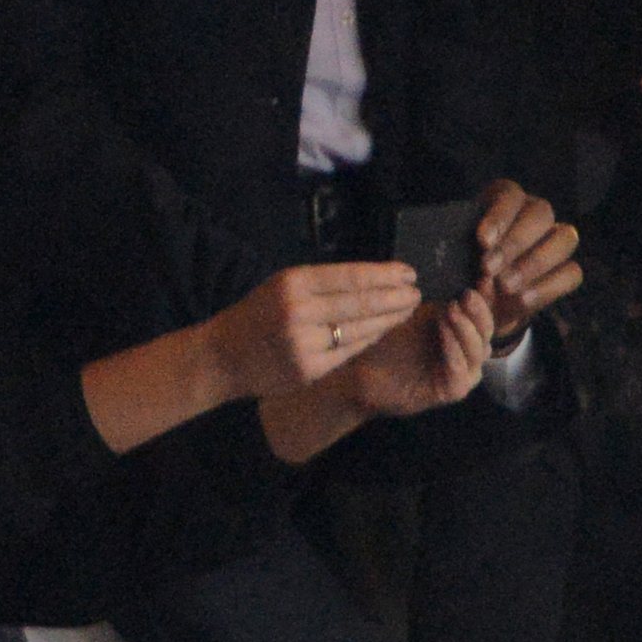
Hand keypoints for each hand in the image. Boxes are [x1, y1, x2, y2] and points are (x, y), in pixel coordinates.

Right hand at [205, 261, 421, 398]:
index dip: (384, 275)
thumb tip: (372, 278)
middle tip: (417, 292)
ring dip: (388, 319)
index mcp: (292, 283)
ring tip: (407, 309)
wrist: (224, 356)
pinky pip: (348, 351)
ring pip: (359, 329)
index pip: (350, 276)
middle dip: (394, 297)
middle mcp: (298, 312)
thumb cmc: (258, 316)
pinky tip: (384, 330)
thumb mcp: (281, 286)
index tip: (408, 272)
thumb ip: (321, 283)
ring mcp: (303, 343)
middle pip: (360, 303)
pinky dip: (369, 339)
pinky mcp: (308, 369)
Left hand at [328, 289, 494, 419]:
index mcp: (464, 332)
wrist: (364, 371)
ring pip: (479, 352)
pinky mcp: (450, 392)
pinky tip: (444, 336)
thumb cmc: (390, 339)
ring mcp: (462, 374)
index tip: (483, 277)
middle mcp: (468, 353)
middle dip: (478, 312)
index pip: (484, 313)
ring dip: (466, 329)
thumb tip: (456, 265)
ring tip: (451, 312)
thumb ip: (438, 296)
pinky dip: (455, 353)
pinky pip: (461, 374)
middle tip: (464, 296)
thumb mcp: (415, 311)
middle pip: (487, 332)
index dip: (487, 297)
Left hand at [469, 179, 581, 346]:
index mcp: (506, 199)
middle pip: (541, 214)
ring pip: (564, 239)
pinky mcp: (567, 270)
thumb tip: (459, 254)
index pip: (510, 196)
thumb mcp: (453, 258)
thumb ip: (458, 251)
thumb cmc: (461, 269)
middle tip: (488, 268)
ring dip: (534, 263)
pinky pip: (571, 272)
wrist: (478, 304)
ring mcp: (556, 240)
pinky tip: (522, 300)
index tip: (482, 240)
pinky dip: (548, 287)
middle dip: (514, 243)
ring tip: (505, 286)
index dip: (499, 217)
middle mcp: (535, 213)